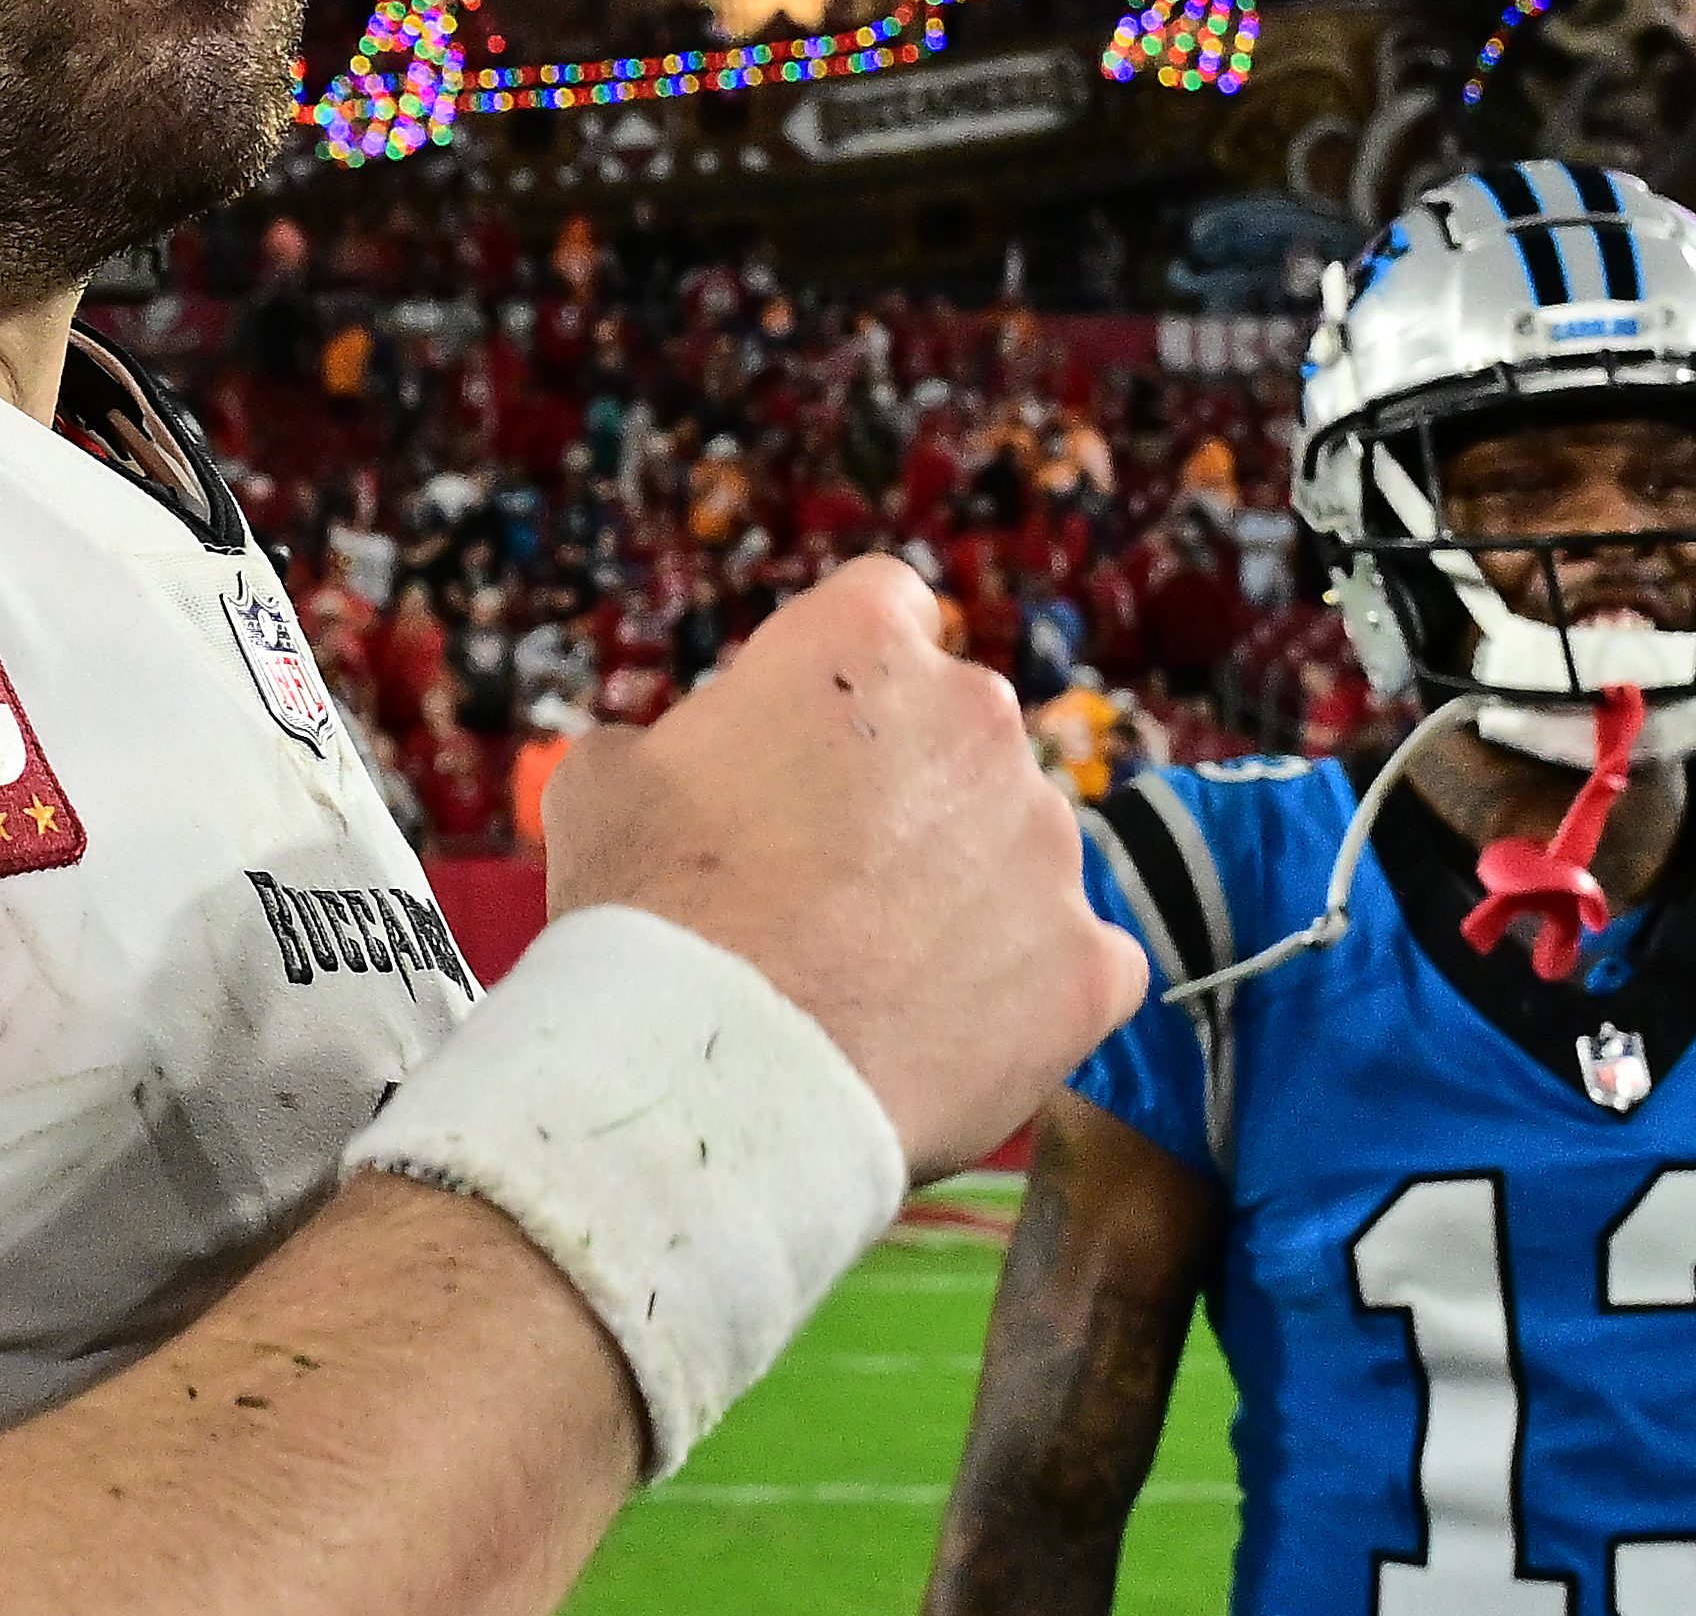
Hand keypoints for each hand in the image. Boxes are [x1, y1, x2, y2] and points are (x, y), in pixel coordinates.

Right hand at [541, 556, 1147, 1181]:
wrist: (717, 1083)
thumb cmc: (646, 916)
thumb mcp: (601, 784)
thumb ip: (663, 745)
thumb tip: (669, 766)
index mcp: (863, 643)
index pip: (884, 611)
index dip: (840, 685)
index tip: (805, 747)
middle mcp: (980, 715)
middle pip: (959, 734)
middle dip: (907, 791)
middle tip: (827, 881)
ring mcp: (1049, 843)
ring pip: (1014, 850)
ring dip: (964, 891)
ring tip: (876, 979)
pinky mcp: (1093, 962)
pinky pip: (1077, 962)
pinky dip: (1025, 991)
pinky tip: (944, 1033)